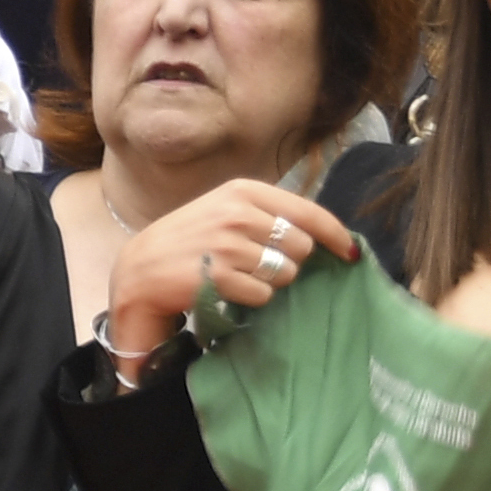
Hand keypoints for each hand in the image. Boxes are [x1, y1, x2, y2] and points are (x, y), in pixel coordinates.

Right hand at [100, 175, 358, 371]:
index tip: (350, 253)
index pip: (308, 212)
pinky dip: (253, 299)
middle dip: (289, 261)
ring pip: (284, 272)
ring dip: (271, 282)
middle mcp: (237, 213)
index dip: (336, 235)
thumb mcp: (224, 210)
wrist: (140, 268)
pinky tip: (230, 291)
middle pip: (300, 246)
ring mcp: (226, 245)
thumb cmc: (189, 240)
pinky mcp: (217, 276)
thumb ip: (268, 214)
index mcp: (243, 191)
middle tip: (261, 265)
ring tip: (241, 277)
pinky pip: (263, 295)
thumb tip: (322, 236)